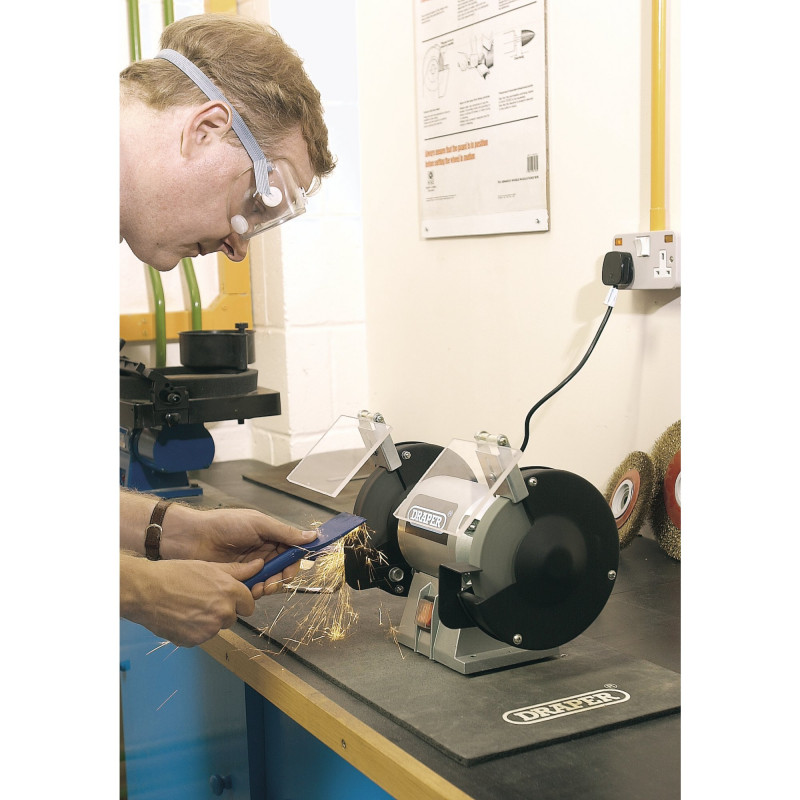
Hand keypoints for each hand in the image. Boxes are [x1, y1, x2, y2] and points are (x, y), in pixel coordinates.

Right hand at [121, 554, 270, 646]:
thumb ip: (237, 571)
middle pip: (233, 617)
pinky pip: (201, 637)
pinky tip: (181, 616)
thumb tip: (259, 565)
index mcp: (229, 592)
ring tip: (189, 606)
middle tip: (204, 599)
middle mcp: (223, 612)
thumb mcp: (209, 567)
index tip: (230, 597)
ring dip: (208, 621)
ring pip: (216, 627)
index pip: (249, 604)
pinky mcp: (194, 641)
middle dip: (223, 610)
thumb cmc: (174, 575)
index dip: (240, 600)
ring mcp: (209, 629)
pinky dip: (194, 630)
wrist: (145, 592)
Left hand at [160, 505, 318, 594]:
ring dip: (269, 586)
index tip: (293, 568)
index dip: (294, 561)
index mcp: (269, 536)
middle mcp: (262, 552)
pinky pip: (253, 588)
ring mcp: (250, 566)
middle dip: (281, 577)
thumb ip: (284, 532)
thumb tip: (311, 535)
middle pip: (282, 569)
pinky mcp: (238, 578)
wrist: (192, 538)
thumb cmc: (224, 524)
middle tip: (275, 582)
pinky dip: (254, 591)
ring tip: (261, 587)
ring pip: (269, 580)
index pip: (290, 551)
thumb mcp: (258, 523)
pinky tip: (249, 589)